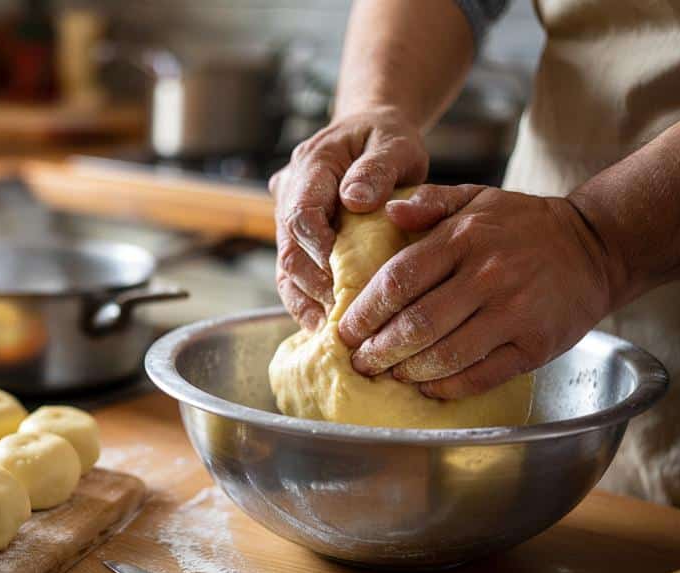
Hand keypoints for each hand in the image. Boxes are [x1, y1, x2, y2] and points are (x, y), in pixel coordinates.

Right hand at [270, 107, 429, 330]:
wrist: (369, 135)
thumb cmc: (385, 139)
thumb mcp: (394, 143)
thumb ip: (377, 168)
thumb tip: (356, 199)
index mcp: (311, 164)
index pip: (301, 213)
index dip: (317, 248)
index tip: (340, 275)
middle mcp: (289, 191)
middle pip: (289, 248)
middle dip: (312, 286)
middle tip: (341, 314)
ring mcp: (287, 217)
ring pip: (285, 267)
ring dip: (305, 301)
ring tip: (328, 331)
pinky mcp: (295, 238)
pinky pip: (293, 274)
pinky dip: (307, 300)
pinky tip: (323, 326)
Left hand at [338, 185, 622, 398]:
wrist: (595, 247)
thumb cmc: (522, 225)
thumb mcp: (476, 198)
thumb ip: (429, 202)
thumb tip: (386, 211)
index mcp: (464, 238)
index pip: (398, 280)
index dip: (364, 313)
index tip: (343, 332)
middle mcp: (488, 275)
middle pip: (416, 324)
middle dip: (378, 350)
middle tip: (359, 362)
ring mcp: (514, 313)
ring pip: (444, 355)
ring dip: (407, 371)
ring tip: (388, 374)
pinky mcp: (536, 346)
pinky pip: (480, 375)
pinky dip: (446, 386)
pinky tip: (426, 385)